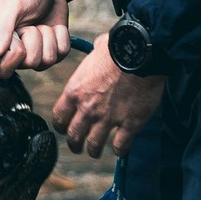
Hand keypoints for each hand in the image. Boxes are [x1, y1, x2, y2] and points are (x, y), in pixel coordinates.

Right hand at [0, 0, 71, 75]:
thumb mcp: (12, 6)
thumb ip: (1, 30)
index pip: (3, 69)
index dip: (16, 52)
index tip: (18, 32)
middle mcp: (13, 56)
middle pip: (30, 63)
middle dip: (35, 39)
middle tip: (30, 24)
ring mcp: (34, 56)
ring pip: (47, 60)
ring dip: (48, 36)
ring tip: (40, 24)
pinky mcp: (52, 52)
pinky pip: (62, 53)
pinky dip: (60, 35)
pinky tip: (53, 26)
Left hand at [53, 34, 164, 157]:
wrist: (141, 53)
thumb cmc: (119, 47)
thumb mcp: (96, 50)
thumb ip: (94, 59)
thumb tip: (98, 48)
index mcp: (75, 91)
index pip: (59, 117)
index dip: (61, 125)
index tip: (64, 128)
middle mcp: (87, 109)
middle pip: (74, 136)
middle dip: (74, 144)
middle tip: (77, 147)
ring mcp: (108, 118)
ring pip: (94, 145)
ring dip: (93, 150)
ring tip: (94, 152)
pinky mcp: (129, 124)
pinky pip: (120, 145)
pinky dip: (119, 149)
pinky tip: (119, 149)